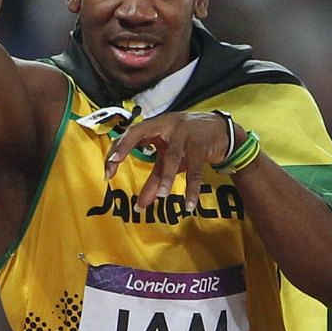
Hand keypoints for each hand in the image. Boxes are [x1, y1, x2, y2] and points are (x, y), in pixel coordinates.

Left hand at [105, 111, 242, 211]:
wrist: (223, 131)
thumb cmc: (190, 143)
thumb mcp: (170, 158)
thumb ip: (155, 178)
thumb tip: (141, 205)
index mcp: (157, 125)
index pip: (132, 133)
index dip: (118, 148)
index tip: (108, 167)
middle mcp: (167, 125)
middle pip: (140, 133)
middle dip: (125, 149)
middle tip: (112, 169)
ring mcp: (185, 134)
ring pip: (172, 157)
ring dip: (166, 178)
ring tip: (160, 196)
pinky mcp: (201, 145)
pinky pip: (195, 170)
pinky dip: (192, 188)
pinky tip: (189, 203)